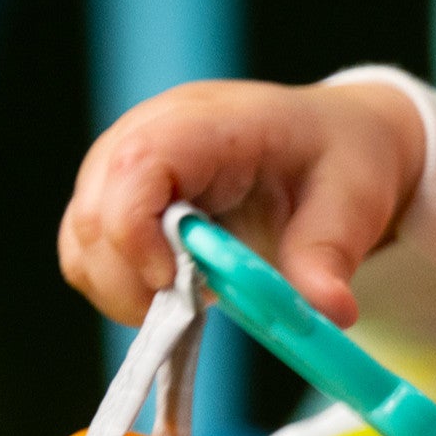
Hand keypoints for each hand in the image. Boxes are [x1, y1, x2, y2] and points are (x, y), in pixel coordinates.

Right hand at [58, 78, 425, 328]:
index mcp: (211, 123)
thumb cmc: (338, 158)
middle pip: (94, 211)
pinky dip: (121, 285)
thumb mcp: (354, 201)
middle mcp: (150, 133)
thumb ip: (330, 255)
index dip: (136, 230)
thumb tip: (329, 312)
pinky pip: (89, 253)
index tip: (174, 283)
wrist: (330, 140)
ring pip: (81, 239)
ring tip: (194, 300)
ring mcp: (124, 164)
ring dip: (123, 287)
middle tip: (194, 310)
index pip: (138, 163)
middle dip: (130, 277)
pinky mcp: (117, 197)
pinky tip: (177, 291)